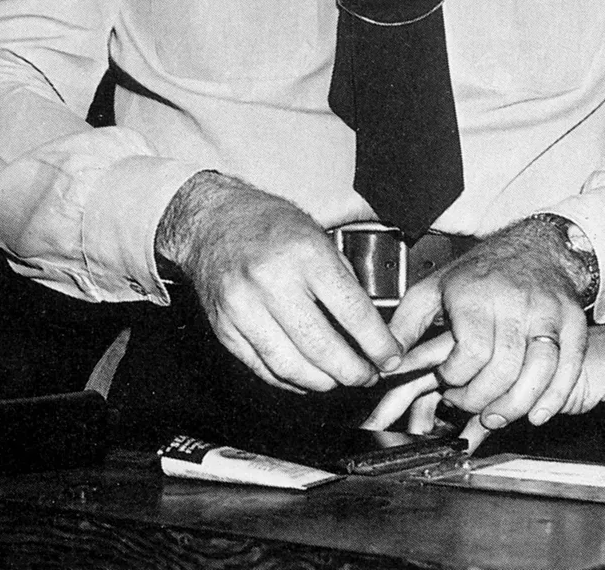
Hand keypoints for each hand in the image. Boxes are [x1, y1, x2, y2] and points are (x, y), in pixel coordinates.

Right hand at [155, 171, 402, 391]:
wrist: (213, 222)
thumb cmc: (271, 225)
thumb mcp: (319, 235)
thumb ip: (344, 278)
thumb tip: (370, 324)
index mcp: (306, 255)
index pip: (352, 312)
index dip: (377, 342)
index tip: (391, 357)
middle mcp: (272, 283)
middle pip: (321, 347)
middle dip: (353, 371)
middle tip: (369, 376)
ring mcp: (243, 309)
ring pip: (290, 366)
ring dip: (323, 382)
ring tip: (341, 380)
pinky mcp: (225, 329)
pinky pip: (263, 368)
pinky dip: (290, 380)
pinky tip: (309, 378)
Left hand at [378, 219, 589, 430]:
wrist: (537, 246)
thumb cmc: (483, 272)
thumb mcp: (433, 289)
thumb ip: (405, 326)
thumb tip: (384, 361)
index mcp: (477, 295)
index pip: (470, 354)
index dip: (456, 379)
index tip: (447, 381)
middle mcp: (515, 302)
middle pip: (503, 369)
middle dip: (480, 399)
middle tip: (468, 403)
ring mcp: (548, 312)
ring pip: (538, 372)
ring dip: (516, 405)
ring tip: (497, 414)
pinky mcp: (572, 321)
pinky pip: (567, 367)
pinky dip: (553, 397)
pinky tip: (537, 412)